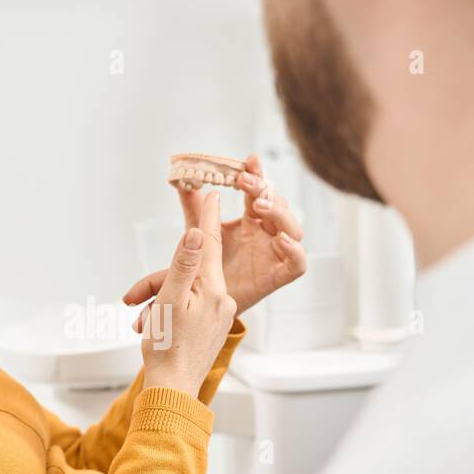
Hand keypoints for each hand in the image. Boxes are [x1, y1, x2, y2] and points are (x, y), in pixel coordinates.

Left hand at [123, 154, 306, 316]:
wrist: (201, 312)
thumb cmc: (200, 275)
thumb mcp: (190, 243)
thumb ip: (187, 214)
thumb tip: (176, 184)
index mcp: (247, 221)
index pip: (257, 192)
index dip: (256, 174)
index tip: (247, 161)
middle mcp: (263, 234)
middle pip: (277, 205)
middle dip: (266, 190)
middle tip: (248, 184)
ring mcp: (273, 255)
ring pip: (292, 228)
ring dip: (280, 214)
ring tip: (259, 207)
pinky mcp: (277, 277)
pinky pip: (297, 264)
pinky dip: (294, 251)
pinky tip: (279, 241)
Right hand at [136, 191, 237, 397]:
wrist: (173, 391)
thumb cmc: (166, 349)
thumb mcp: (169, 301)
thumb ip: (183, 265)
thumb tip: (195, 233)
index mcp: (212, 289)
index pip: (209, 243)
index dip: (206, 217)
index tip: (210, 193)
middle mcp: (222, 300)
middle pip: (193, 271)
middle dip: (163, 279)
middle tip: (141, 297)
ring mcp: (219, 316)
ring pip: (189, 292)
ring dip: (162, 300)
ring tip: (142, 322)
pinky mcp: (213, 330)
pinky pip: (191, 309)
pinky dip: (171, 311)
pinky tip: (157, 327)